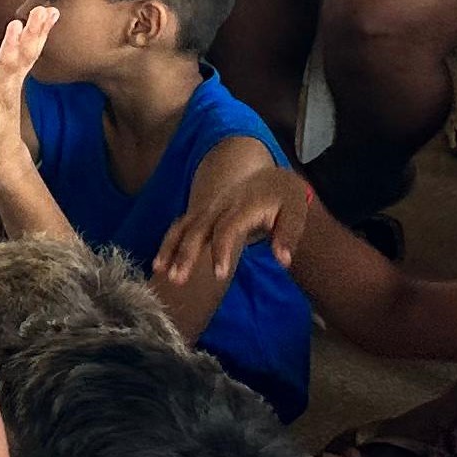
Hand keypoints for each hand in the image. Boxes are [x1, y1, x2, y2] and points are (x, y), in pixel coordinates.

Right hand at [0, 5, 53, 178]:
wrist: (0, 153)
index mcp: (0, 93)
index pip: (6, 66)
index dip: (11, 46)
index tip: (16, 25)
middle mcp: (11, 84)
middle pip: (24, 55)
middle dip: (33, 32)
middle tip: (43, 9)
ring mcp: (14, 81)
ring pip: (29, 53)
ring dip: (38, 31)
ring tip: (49, 10)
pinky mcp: (14, 80)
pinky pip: (27, 55)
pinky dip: (34, 39)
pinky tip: (38, 26)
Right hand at [154, 162, 312, 292]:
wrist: (271, 177)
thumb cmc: (284, 197)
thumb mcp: (296, 211)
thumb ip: (289, 235)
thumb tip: (283, 261)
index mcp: (243, 205)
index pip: (227, 229)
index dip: (221, 250)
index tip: (218, 275)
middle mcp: (220, 205)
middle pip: (198, 228)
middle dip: (186, 254)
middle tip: (178, 279)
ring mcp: (208, 208)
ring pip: (183, 227)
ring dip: (170, 248)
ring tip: (160, 271)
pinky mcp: (202, 213)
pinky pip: (180, 226)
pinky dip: (168, 244)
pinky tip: (159, 264)